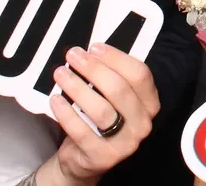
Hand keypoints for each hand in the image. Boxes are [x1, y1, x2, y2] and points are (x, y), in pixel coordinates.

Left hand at [35, 44, 160, 185]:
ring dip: (78, 88)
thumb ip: (110, 77)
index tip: (94, 47)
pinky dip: (67, 113)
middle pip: (120, 89)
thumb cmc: (98, 120)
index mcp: (150, 103)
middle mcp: (142, 123)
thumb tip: (89, 52)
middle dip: (94, 69)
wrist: (84, 159)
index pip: (139, 74)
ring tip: (60, 74)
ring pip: (101, 109)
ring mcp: (125, 143)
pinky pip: (82, 131)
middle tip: (73, 56)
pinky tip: (56, 100)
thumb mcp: (113, 99)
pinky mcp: (103, 156)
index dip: (116, 58)